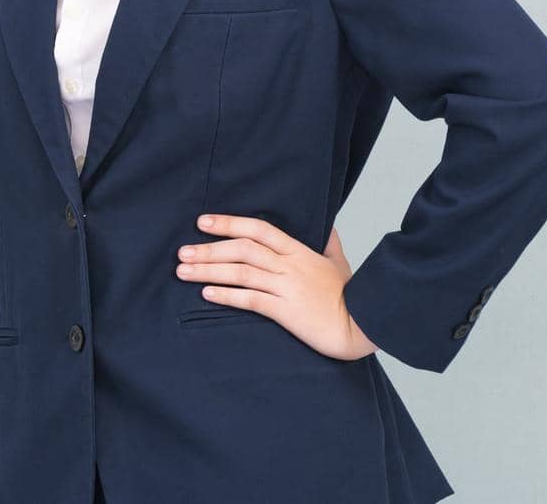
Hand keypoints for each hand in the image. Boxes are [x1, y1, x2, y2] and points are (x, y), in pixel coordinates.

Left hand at [175, 214, 378, 361]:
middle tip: (182, 252)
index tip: (203, 222)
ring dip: (209, 271)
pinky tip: (207, 294)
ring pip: (241, 273)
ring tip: (183, 271)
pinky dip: (227, 295)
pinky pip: (251, 300)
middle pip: (242, 249)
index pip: (259, 229)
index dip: (229, 223)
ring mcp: (287, 288)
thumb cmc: (352, 296)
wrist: (364, 325)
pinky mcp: (285, 311)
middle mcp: (289, 266)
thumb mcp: (339, 262)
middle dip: (209, 249)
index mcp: (299, 251)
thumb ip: (329, 242)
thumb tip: (326, 225)